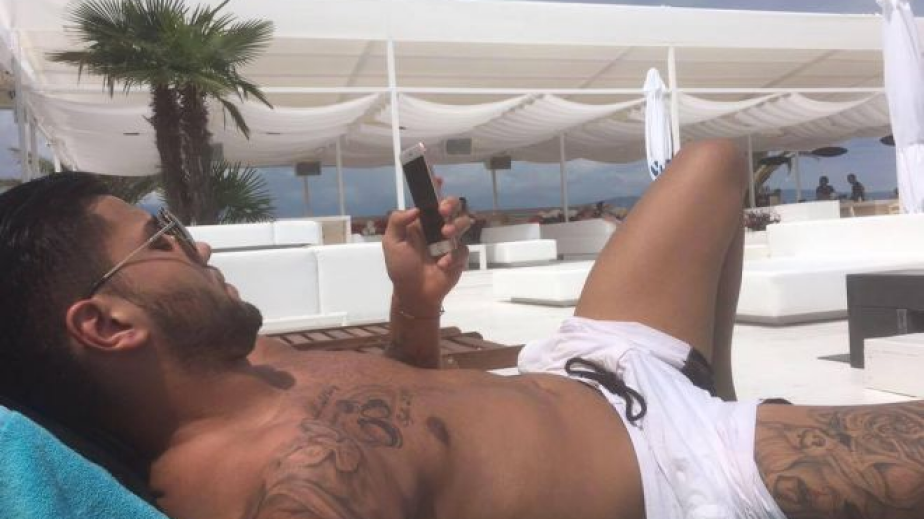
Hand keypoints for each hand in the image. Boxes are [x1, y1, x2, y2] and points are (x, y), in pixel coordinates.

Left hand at [383, 196, 470, 312]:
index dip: (435, 187)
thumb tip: (415, 209)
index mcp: (421, 222)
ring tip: (446, 235)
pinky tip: (442, 264)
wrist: (414, 294)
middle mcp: (437, 227)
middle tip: (443, 211)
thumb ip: (398, 222)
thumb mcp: (391, 243)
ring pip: (464, 221)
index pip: (429, 200)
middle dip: (451, 203)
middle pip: (452, 206)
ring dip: (456, 225)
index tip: (437, 177)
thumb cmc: (400, 268)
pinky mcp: (459, 257)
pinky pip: (463, 248)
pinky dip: (453, 255)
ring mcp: (450, 241)